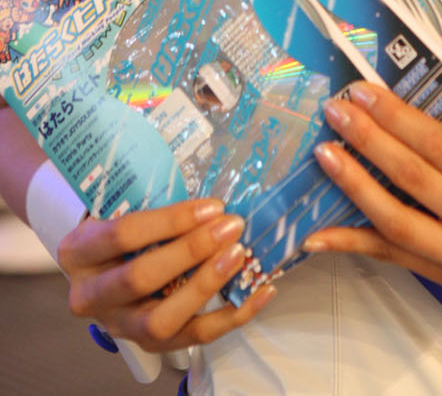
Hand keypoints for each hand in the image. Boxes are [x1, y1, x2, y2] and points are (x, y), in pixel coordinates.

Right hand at [58, 199, 275, 351]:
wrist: (100, 266)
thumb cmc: (118, 226)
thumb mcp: (118, 207)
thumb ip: (152, 201)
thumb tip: (212, 199)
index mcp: (79, 252)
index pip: (123, 234)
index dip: (171, 220)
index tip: (212, 206)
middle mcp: (91, 296)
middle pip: (141, 279)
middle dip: (192, 251)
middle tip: (230, 227)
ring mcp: (119, 325)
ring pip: (161, 320)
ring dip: (206, 286)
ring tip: (239, 257)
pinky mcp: (149, 344)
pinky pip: (193, 337)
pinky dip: (231, 317)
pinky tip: (259, 293)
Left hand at [303, 85, 441, 288]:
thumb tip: (396, 101)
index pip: (439, 147)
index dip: (396, 118)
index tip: (362, 93)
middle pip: (414, 181)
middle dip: (369, 142)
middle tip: (337, 113)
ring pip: (397, 224)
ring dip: (354, 187)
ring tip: (326, 155)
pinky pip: (393, 257)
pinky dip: (352, 242)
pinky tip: (317, 232)